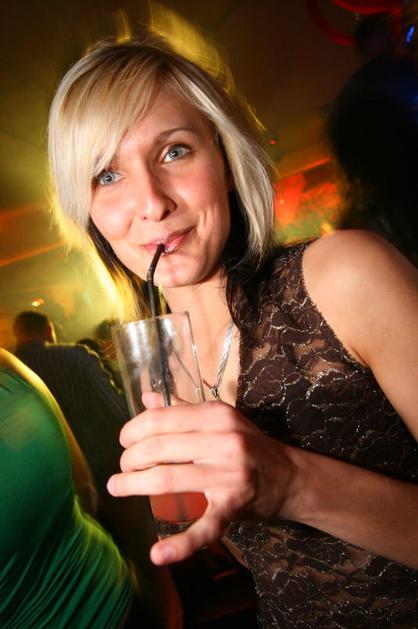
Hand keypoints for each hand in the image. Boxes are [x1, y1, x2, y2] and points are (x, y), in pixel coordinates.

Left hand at [107, 393, 296, 564]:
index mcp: (217, 415)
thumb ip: (183, 408)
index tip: (124, 441)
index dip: (133, 429)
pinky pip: (205, 527)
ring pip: (168, 479)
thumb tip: (146, 399)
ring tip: (117, 486)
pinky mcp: (234, 507)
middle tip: (122, 466)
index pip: (162, 418)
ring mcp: (229, 475)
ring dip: (134, 485)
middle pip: (159, 447)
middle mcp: (223, 441)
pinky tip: (157, 553)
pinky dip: (180, 544)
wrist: (289, 476)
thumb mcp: (221, 419)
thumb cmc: (248, 445)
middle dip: (129, 458)